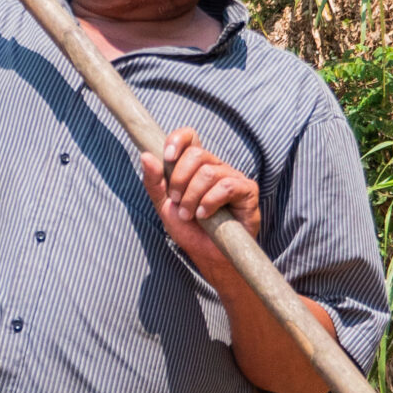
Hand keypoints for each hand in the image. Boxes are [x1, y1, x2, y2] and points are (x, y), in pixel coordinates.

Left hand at [138, 127, 260, 275]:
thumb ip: (154, 182)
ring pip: (208, 172)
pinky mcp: (247, 190)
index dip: (177, 140)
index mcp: (195, 165)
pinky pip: (226, 186)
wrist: (208, 255)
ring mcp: (232, 177)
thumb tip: (146, 155)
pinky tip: (205, 216)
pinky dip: (209, 202)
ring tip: (190, 214)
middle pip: (196, 154)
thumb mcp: (164, 206)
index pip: (190, 137)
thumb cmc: (189, 229)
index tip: (167, 157)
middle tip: (177, 201)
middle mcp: (215, 167)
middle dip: (179, 179)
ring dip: (192, 197)